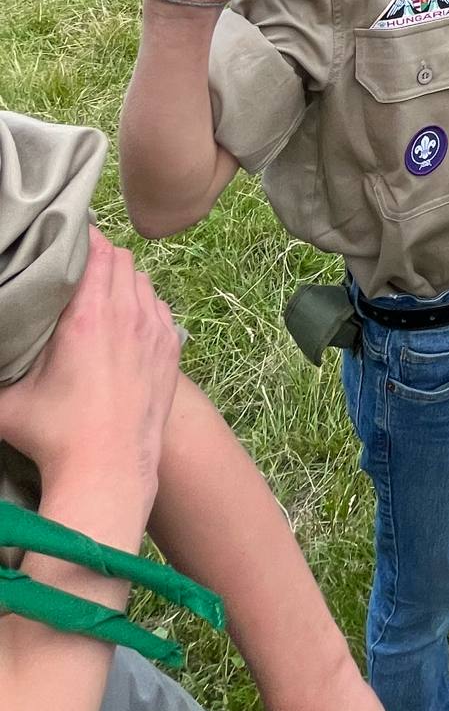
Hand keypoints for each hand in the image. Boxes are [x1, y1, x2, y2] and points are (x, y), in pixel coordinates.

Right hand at [0, 231, 180, 521]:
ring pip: (142, 280)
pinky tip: (124, 319)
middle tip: (75, 264)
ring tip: (98, 292)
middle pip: (120, 258)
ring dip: (122, 278)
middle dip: (98, 255)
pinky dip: (142, 303)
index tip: (63, 241)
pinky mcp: (170, 348)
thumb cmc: (54, 437)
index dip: (80, 239)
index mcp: (88, 315)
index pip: (95, 250)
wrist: (110, 471)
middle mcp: (126, 314)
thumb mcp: (6, 403)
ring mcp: (154, 330)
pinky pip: (159, 306)